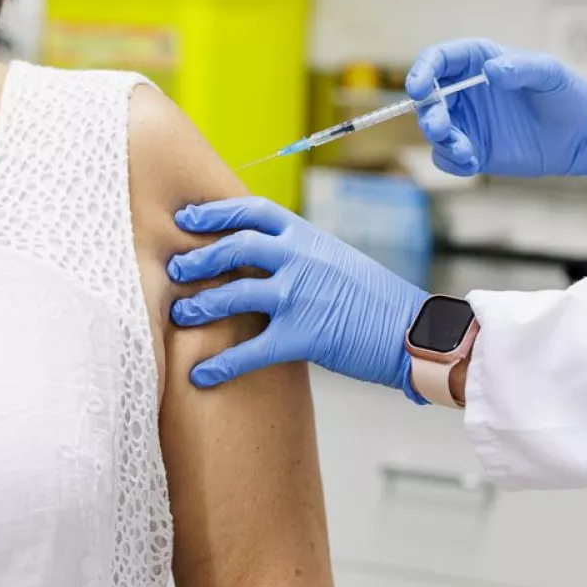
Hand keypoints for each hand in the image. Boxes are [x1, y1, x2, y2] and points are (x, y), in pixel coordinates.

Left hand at [168, 196, 427, 396]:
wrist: (411, 330)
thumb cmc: (374, 297)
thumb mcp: (336, 259)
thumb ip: (299, 253)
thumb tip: (260, 254)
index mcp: (308, 236)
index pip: (252, 210)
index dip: (215, 212)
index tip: (186, 217)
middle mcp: (300, 259)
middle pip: (235, 246)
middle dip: (198, 257)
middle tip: (174, 268)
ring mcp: (300, 295)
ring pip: (234, 294)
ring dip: (201, 306)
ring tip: (180, 315)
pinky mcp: (303, 335)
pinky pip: (250, 350)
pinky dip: (220, 365)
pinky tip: (200, 376)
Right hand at [406, 40, 586, 186]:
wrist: (584, 135)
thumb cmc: (567, 94)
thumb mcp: (550, 73)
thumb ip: (521, 68)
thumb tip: (491, 71)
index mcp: (478, 61)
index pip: (439, 60)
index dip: (422, 71)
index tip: (418, 88)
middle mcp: (465, 90)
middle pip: (428, 98)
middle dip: (428, 113)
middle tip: (440, 128)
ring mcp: (468, 121)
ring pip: (434, 130)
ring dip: (440, 140)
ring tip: (465, 151)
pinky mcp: (474, 149)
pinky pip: (448, 157)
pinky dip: (452, 161)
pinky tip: (473, 163)